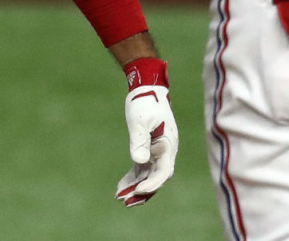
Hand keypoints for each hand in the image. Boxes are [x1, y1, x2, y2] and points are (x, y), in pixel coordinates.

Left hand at [116, 58, 177, 206]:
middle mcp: (166, 151)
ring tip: (120, 198)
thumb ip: (140, 141)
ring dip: (136, 188)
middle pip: (156, 178)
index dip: (151, 183)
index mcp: (168, 144)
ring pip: (149, 176)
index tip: (137, 191)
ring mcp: (158, 152)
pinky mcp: (149, 150)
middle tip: (125, 201)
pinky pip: (142, 169)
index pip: (163, 171)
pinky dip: (133, 178)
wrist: (146, 88)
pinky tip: (121, 187)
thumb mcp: (139, 120)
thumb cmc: (145, 102)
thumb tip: (139, 162)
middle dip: (142, 191)